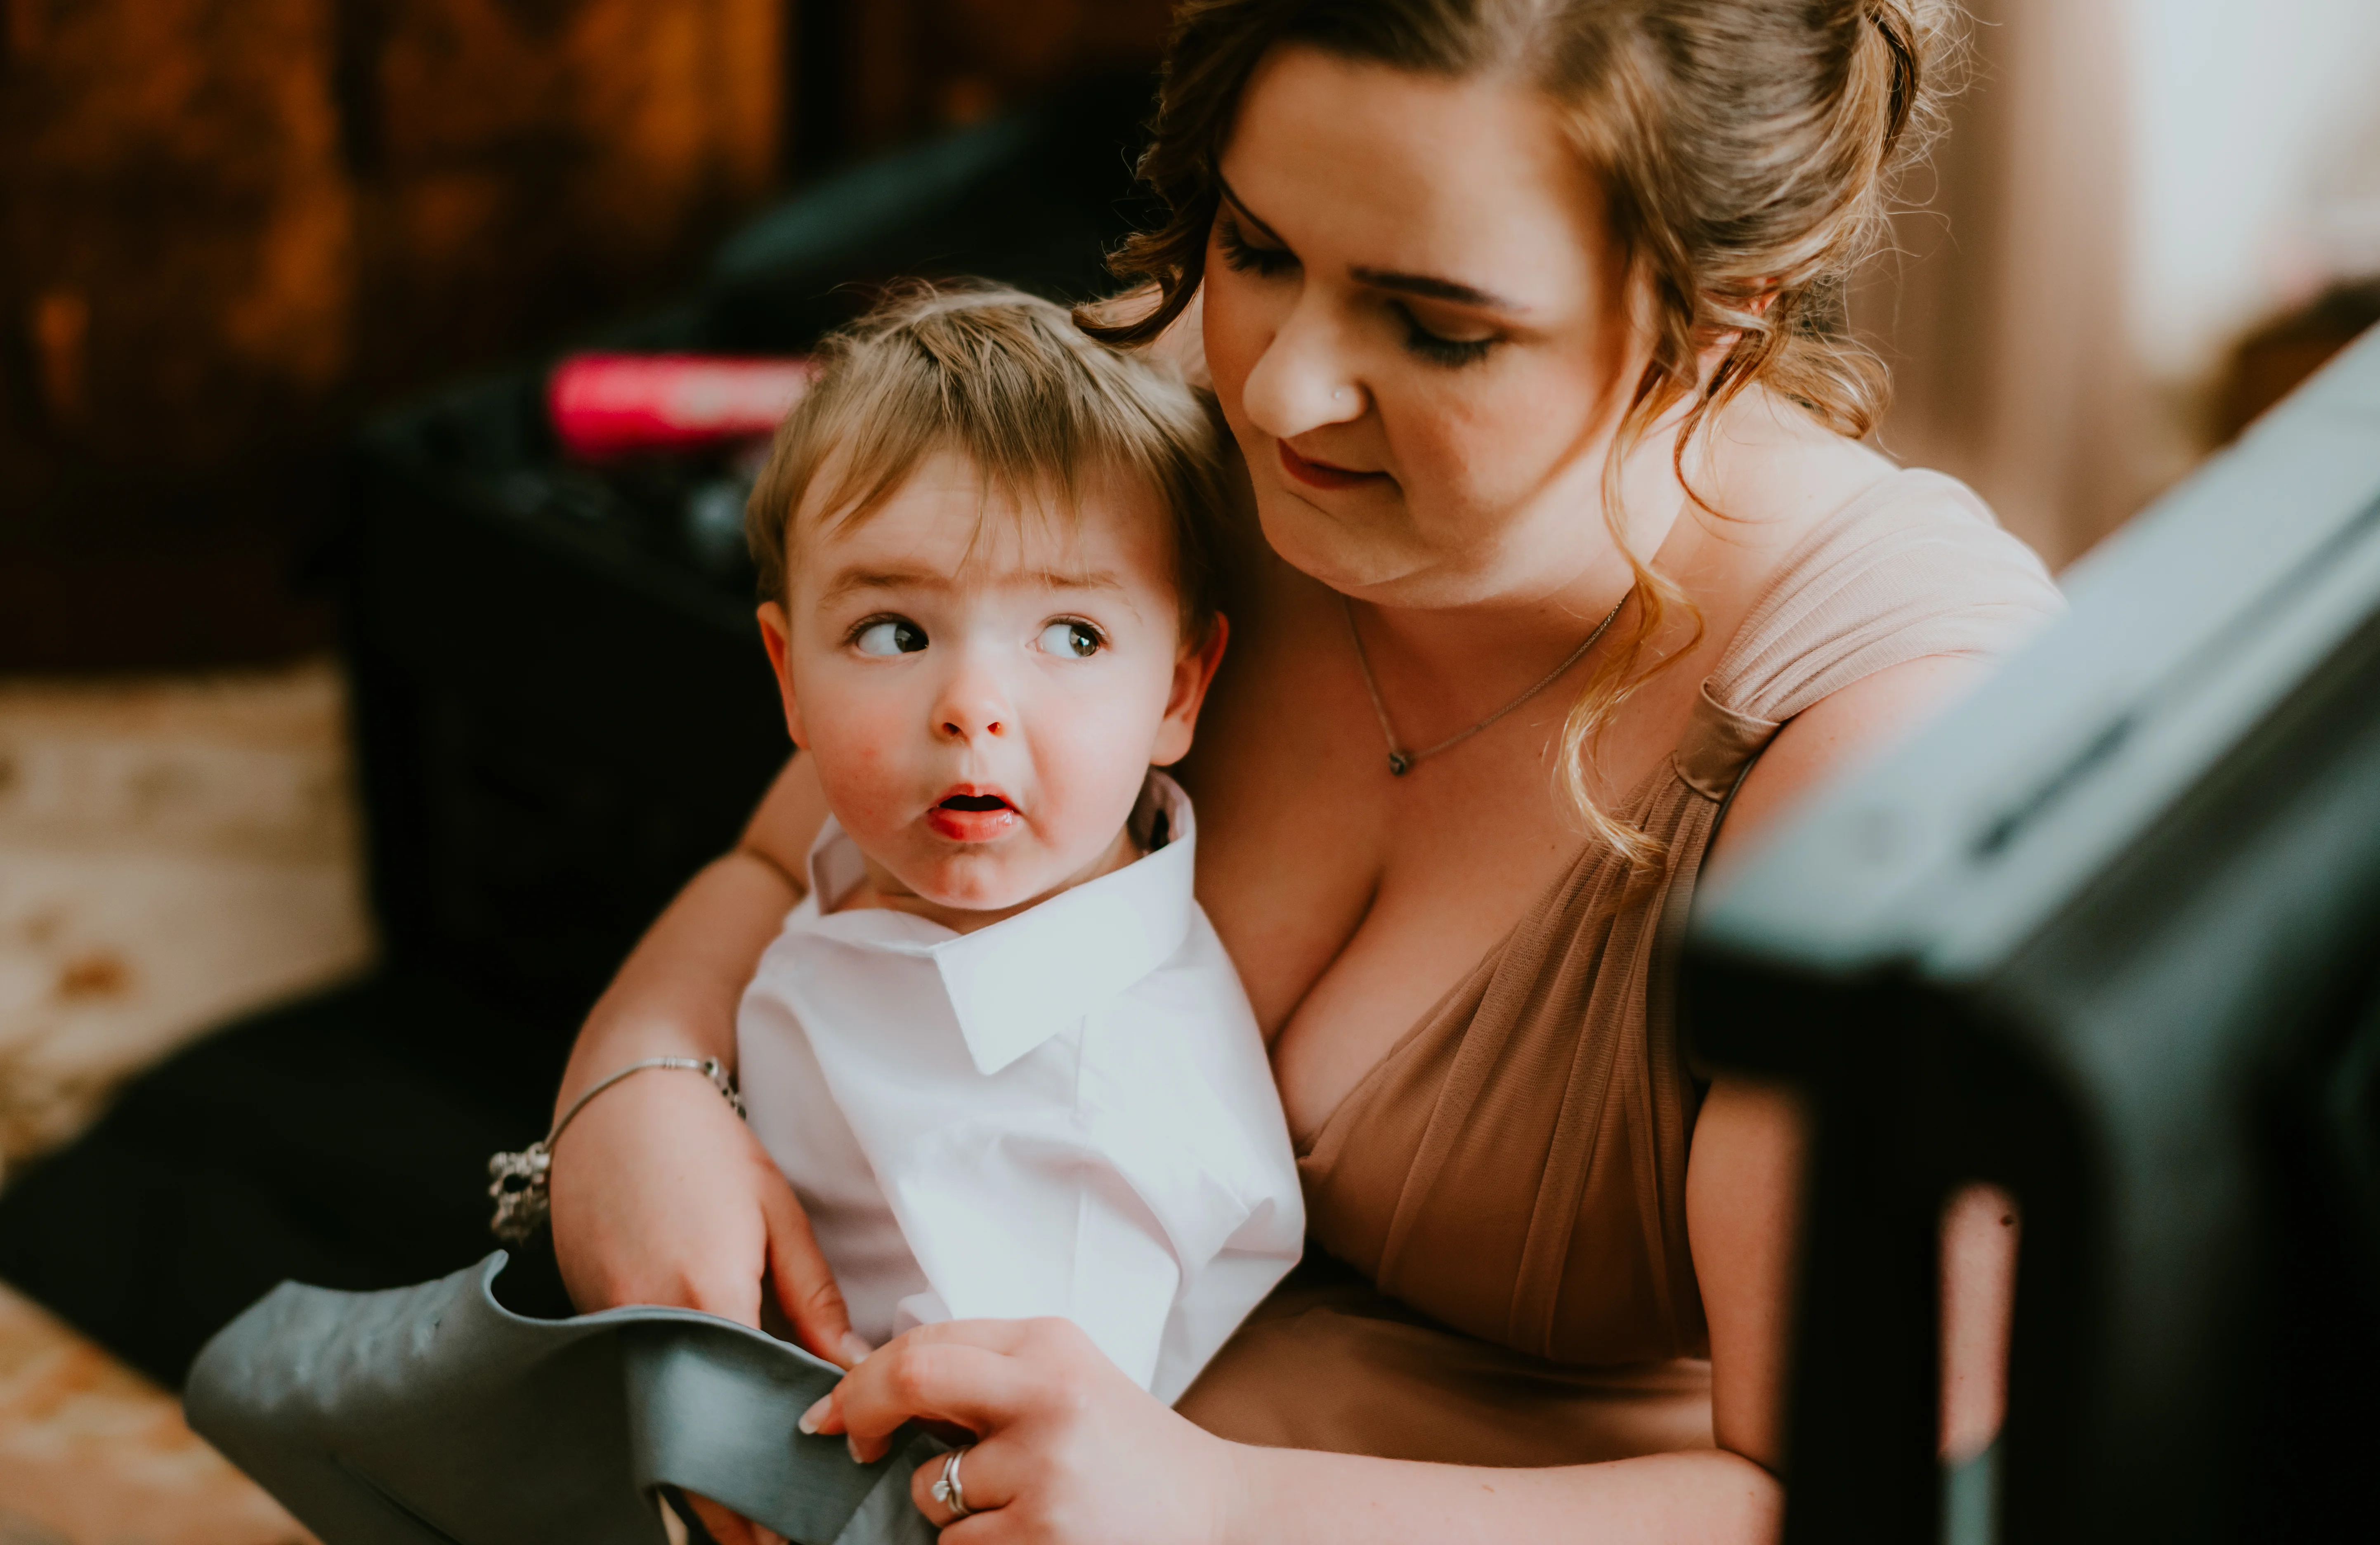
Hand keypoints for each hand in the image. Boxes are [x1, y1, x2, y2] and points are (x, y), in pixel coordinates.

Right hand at [547, 1067, 869, 1544]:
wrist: (619, 1102)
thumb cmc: (707, 1149)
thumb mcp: (777, 1216)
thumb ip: (813, 1303)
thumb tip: (854, 1371)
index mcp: (704, 1299)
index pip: (741, 1417)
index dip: (773, 1475)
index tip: (803, 1522)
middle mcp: (647, 1326)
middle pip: (691, 1442)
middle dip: (733, 1502)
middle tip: (780, 1537)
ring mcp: (609, 1328)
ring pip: (661, 1423)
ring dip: (701, 1470)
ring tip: (754, 1509)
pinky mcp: (592, 1321)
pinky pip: (641, 1390)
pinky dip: (674, 1422)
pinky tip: (712, 1443)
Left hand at [804, 1319, 1238, 1544]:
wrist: (1217, 1516)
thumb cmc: (1125, 1451)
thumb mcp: (1066, 1380)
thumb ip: (986, 1371)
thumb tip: (871, 1387)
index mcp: (1051, 1345)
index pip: (926, 1341)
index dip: (862, 1377)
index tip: (834, 1409)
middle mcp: (1049, 1396)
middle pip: (912, 1381)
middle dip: (861, 1413)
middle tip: (852, 1445)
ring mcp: (1047, 1470)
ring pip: (931, 1489)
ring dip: (948, 1509)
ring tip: (1018, 1505)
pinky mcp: (1042, 1536)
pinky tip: (1033, 1535)